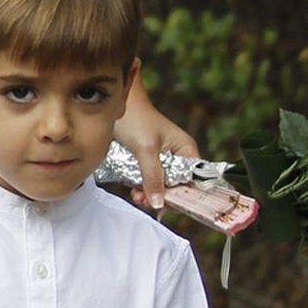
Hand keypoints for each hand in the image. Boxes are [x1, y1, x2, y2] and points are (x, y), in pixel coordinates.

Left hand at [118, 74, 197, 210]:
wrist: (114, 104)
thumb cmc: (136, 119)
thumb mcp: (145, 150)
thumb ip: (153, 177)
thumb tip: (158, 204)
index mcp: (186, 150)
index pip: (193, 180)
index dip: (182, 195)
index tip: (166, 204)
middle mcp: (177, 156)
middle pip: (176, 186)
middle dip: (161, 196)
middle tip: (145, 200)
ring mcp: (161, 159)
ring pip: (160, 185)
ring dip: (149, 193)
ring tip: (136, 195)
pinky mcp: (146, 161)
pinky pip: (148, 180)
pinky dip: (141, 187)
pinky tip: (133, 190)